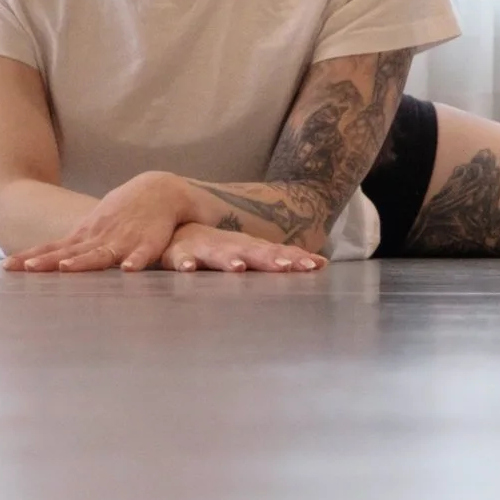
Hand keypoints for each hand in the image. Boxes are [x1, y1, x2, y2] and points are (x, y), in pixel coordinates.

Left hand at [6, 173, 195, 270]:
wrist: (158, 190)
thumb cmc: (122, 214)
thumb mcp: (93, 227)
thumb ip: (73, 247)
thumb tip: (45, 260)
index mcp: (84, 236)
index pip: (52, 248)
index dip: (31, 258)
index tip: (7, 267)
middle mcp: (98, 238)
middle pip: (69, 253)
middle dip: (48, 262)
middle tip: (28, 269)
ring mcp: (121, 240)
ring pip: (100, 254)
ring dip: (83, 262)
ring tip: (66, 268)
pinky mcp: (147, 243)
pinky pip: (142, 255)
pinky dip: (135, 262)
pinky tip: (129, 270)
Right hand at [163, 221, 324, 272]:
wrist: (176, 230)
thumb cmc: (220, 248)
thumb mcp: (252, 254)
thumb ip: (281, 260)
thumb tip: (322, 263)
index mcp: (250, 247)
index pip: (277, 253)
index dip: (296, 259)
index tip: (317, 266)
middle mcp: (232, 246)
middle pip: (253, 252)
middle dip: (269, 259)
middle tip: (286, 267)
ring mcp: (206, 249)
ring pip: (218, 254)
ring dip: (229, 260)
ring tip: (238, 268)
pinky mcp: (180, 254)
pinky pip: (181, 260)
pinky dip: (185, 263)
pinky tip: (189, 269)